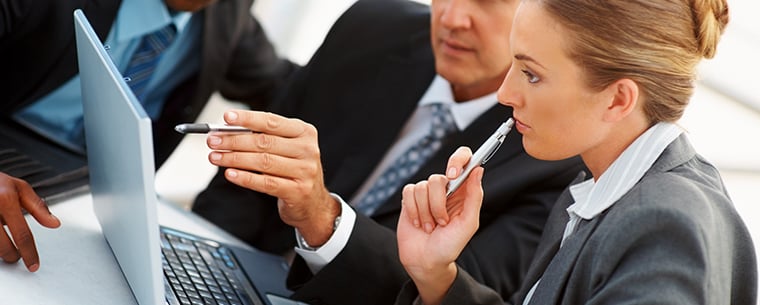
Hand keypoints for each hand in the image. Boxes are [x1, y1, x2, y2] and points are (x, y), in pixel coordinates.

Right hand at [0, 172, 60, 271]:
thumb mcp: (19, 188)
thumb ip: (38, 207)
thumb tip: (54, 224)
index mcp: (5, 199)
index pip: (22, 234)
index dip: (29, 253)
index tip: (33, 264)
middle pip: (3, 246)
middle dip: (12, 255)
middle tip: (16, 256)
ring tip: (5, 248)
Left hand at [206, 110, 338, 245]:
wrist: (313, 203)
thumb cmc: (294, 170)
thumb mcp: (287, 148)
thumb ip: (264, 138)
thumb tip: (229, 131)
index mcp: (304, 132)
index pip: (271, 122)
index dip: (247, 119)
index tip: (227, 118)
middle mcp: (307, 150)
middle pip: (264, 142)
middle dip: (234, 140)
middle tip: (214, 141)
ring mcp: (304, 171)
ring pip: (263, 162)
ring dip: (234, 159)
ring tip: (216, 157)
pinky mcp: (297, 191)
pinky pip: (265, 183)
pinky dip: (245, 178)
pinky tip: (230, 174)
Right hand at [397, 147, 483, 304]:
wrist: (426, 261)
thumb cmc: (449, 245)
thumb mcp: (468, 224)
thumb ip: (474, 196)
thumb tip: (478, 170)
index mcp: (463, 191)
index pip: (464, 160)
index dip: (458, 160)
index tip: (453, 174)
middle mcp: (446, 189)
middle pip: (438, 178)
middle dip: (438, 204)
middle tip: (442, 221)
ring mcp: (427, 193)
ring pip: (422, 187)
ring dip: (426, 212)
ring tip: (430, 226)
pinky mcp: (410, 198)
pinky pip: (409, 192)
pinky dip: (413, 211)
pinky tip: (418, 223)